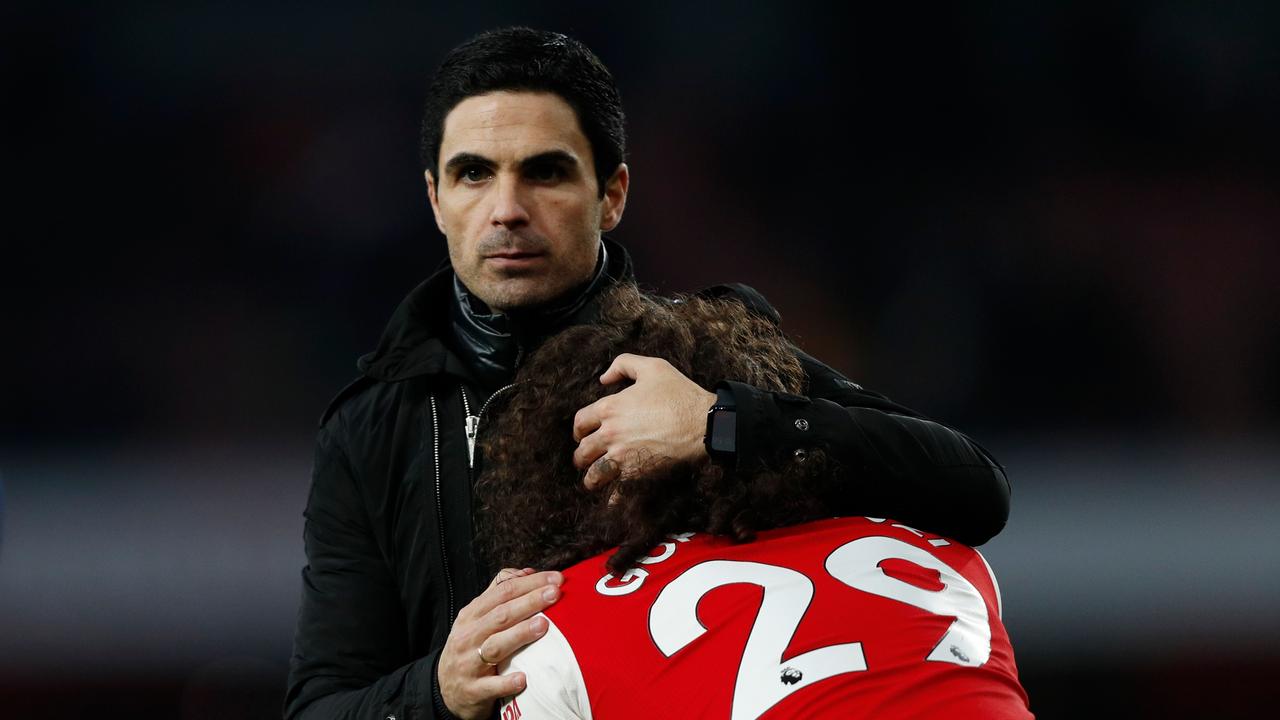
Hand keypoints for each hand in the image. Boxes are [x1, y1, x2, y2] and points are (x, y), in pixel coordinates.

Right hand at [437, 567, 562, 718]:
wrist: (447, 690)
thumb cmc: (469, 648)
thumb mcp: (476, 618)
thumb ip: (498, 593)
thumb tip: (527, 572)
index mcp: (471, 615)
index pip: (502, 593)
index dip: (529, 584)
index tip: (555, 579)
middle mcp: (468, 636)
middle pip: (501, 615)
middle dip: (529, 602)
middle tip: (555, 594)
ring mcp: (469, 664)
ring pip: (495, 646)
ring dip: (519, 634)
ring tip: (543, 625)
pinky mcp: (473, 690)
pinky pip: (490, 686)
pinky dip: (506, 682)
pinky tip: (523, 678)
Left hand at [572, 353, 716, 490]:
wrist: (703, 423)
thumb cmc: (679, 394)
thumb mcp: (652, 367)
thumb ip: (623, 364)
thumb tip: (604, 379)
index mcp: (610, 408)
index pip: (580, 422)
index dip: (578, 428)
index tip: (582, 433)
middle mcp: (610, 434)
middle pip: (582, 450)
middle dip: (581, 455)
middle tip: (584, 458)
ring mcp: (623, 457)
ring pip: (593, 474)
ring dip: (590, 477)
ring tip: (592, 480)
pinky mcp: (637, 474)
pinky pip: (617, 492)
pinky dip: (612, 499)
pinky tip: (610, 502)